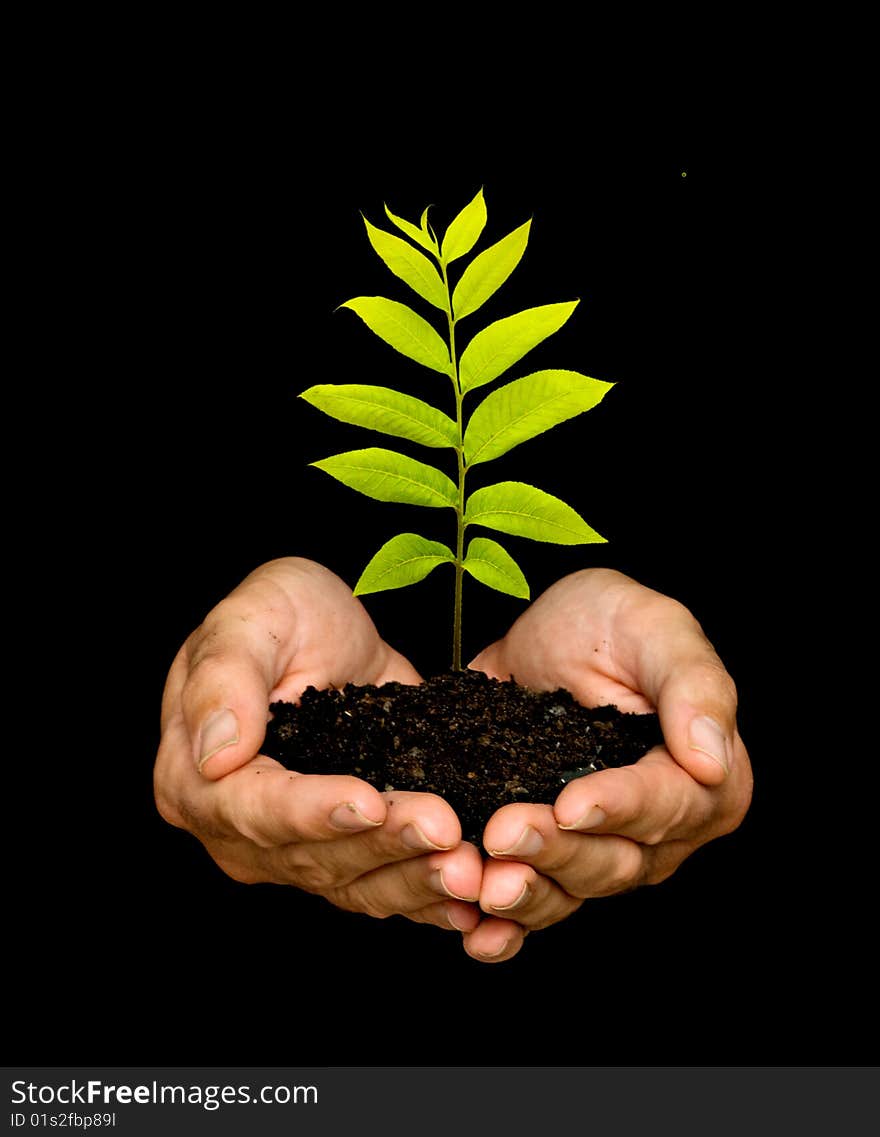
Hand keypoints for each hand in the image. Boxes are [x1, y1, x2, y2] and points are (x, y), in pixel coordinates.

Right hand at [154, 558, 483, 934]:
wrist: (327, 627)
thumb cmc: (278, 613)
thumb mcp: (251, 618)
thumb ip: (223, 678)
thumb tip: (215, 754)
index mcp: (197, 778)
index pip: (252, 809)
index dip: (311, 811)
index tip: (369, 802)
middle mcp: (241, 830)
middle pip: (311, 856)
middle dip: (383, 845)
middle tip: (446, 829)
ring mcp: (295, 849)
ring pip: (355, 883)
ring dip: (415, 880)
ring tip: (470, 868)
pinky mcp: (347, 852)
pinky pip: (386, 886)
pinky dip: (431, 896)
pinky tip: (474, 897)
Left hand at [465, 568, 752, 961]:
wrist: (545, 634)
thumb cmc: (611, 620)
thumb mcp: (656, 627)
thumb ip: (694, 685)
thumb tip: (712, 760)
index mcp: (705, 779)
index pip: (668, 804)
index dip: (619, 808)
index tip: (572, 803)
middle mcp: (662, 829)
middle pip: (617, 859)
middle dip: (558, 850)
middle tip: (503, 832)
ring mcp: (604, 847)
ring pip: (573, 889)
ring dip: (528, 892)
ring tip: (484, 883)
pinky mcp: (553, 852)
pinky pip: (537, 902)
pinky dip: (508, 927)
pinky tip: (477, 934)